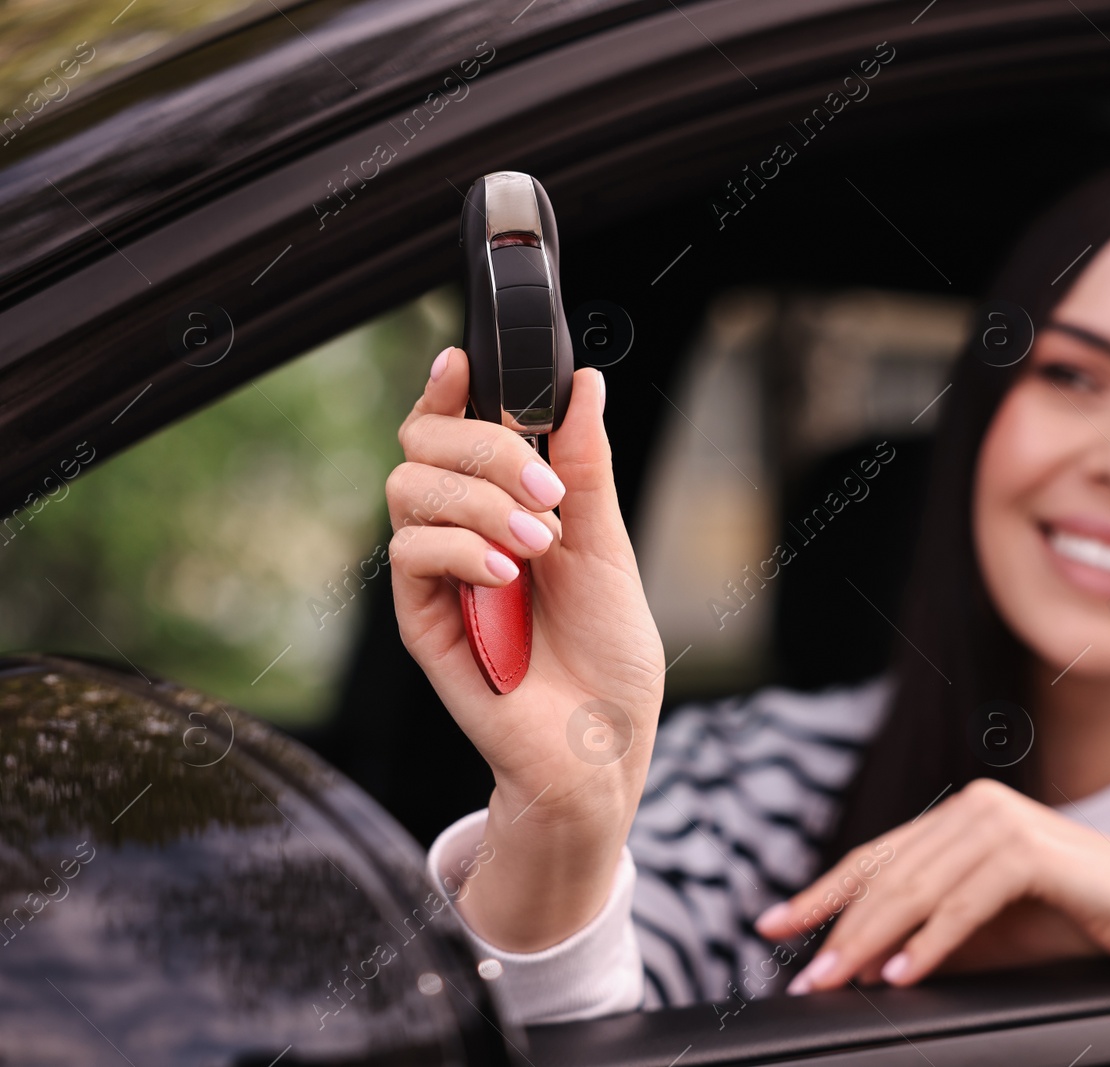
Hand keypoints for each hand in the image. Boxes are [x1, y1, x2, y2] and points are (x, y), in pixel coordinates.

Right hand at [386, 348, 664, 949]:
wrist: (601, 742)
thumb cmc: (608, 651)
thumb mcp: (607, 545)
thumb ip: (585, 466)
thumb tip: (584, 383)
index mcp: (506, 505)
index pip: (456, 429)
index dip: (451, 389)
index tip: (467, 361)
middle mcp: (464, 531)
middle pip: (422, 445)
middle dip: (484, 449)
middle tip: (546, 491)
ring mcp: (440, 573)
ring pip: (409, 489)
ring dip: (478, 500)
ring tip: (538, 543)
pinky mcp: (423, 619)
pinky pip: (411, 552)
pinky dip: (461, 548)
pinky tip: (506, 572)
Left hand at [756, 778, 1109, 991]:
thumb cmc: (1077, 921)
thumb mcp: (987, 932)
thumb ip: (927, 933)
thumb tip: (860, 962)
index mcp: (961, 815)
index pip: (876, 857)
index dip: (820, 893)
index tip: (772, 925)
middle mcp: (975, 806)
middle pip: (887, 873)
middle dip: (836, 926)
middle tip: (804, 973)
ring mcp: (1002, 820)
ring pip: (916, 887)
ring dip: (871, 940)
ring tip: (837, 980)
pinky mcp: (1030, 849)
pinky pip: (963, 903)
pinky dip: (929, 942)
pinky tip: (902, 975)